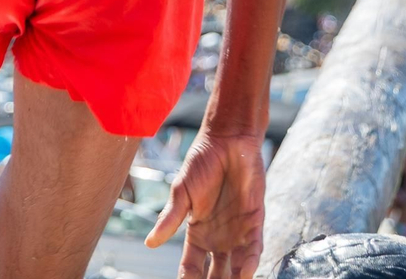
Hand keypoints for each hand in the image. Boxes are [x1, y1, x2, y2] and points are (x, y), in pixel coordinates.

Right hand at [146, 129, 265, 278]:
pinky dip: (251, 261)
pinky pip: (254, 247)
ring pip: (236, 265)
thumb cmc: (202, 162)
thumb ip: (170, 218)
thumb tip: (150, 243)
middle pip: (215, 272)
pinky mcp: (255, 220)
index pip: (191, 266)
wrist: (228, 140)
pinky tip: (246, 274)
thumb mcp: (182, 192)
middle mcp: (218, 238)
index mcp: (197, 233)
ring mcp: (237, 231)